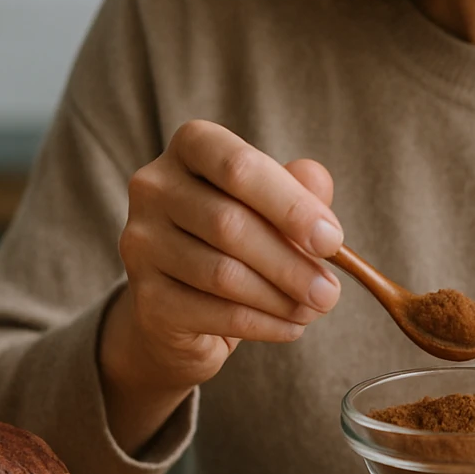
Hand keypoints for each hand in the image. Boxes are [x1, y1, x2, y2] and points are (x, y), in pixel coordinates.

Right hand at [98, 120, 342, 446]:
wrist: (182, 305)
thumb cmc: (237, 239)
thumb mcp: (272, 206)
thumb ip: (298, 189)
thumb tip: (317, 184)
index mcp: (191, 146)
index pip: (239, 166)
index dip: (291, 205)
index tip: (332, 241)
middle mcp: (154, 187)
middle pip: (230, 223)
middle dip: (292, 262)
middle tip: (331, 291)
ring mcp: (141, 242)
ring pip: (223, 273)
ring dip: (282, 297)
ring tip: (316, 308)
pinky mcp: (145, 298)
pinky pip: (215, 313)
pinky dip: (264, 324)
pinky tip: (292, 327)